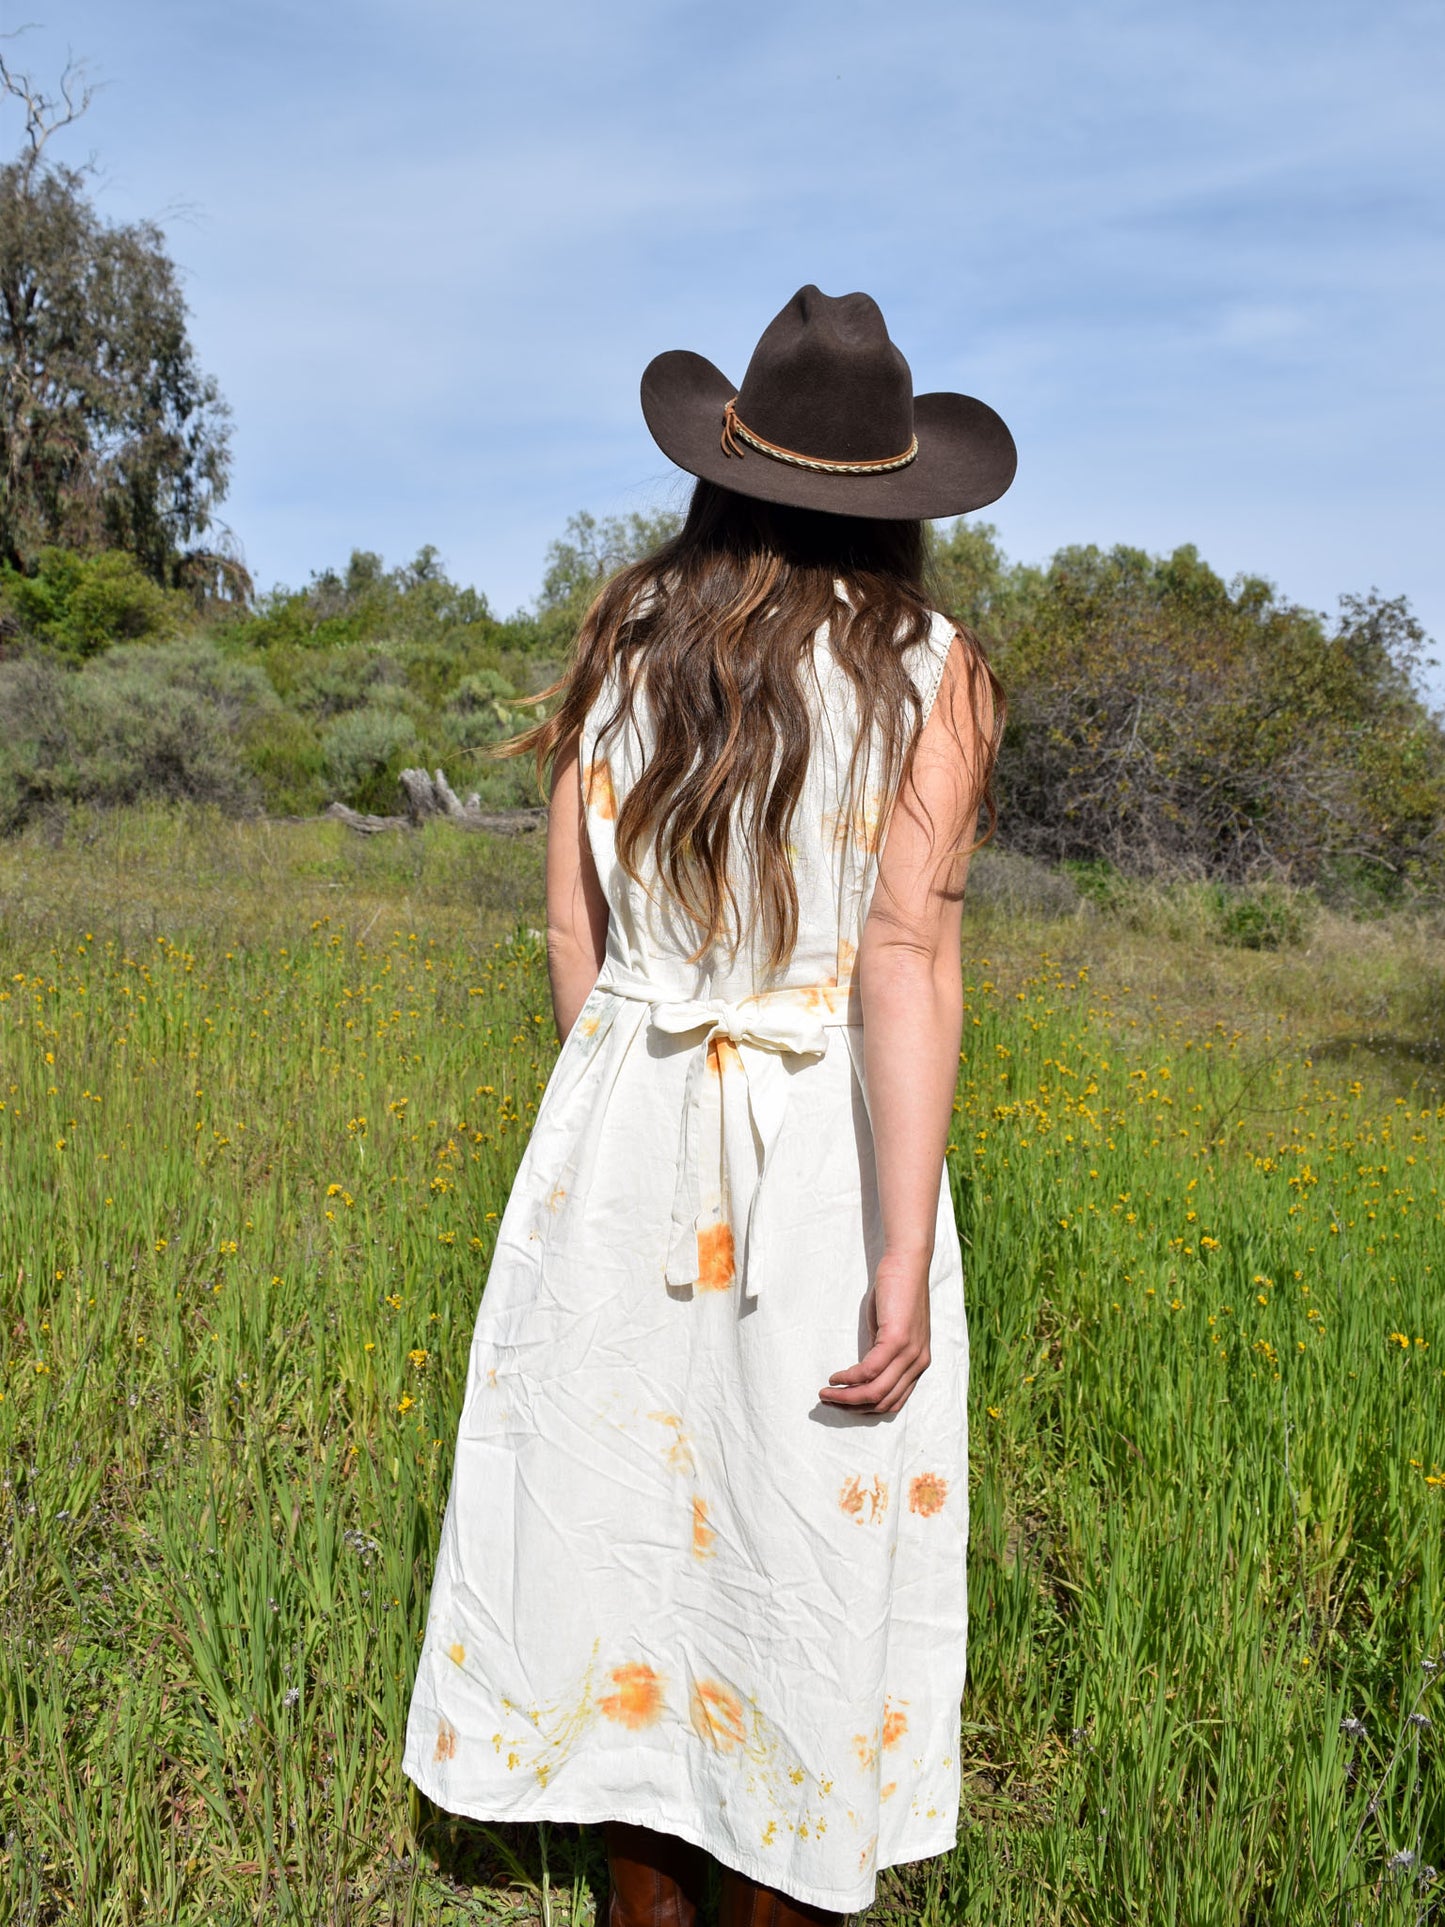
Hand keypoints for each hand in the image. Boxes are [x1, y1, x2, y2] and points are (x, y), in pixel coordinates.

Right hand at [819, 1250, 931, 1414]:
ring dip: (846, 1398)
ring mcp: (910, 1353)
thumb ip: (881, 1354)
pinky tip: (834, 1377)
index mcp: (918, 1364)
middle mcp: (918, 1363)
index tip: (843, 1405)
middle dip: (852, 1407)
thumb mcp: (890, 1331)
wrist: (907, 1264)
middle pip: (883, 1402)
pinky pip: (869, 1371)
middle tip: (828, 1402)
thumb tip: (862, 1375)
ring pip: (875, 1392)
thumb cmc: (896, 1293)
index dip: (865, 1409)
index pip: (893, 1402)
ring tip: (825, 1394)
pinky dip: (849, 1378)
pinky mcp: (898, 1340)